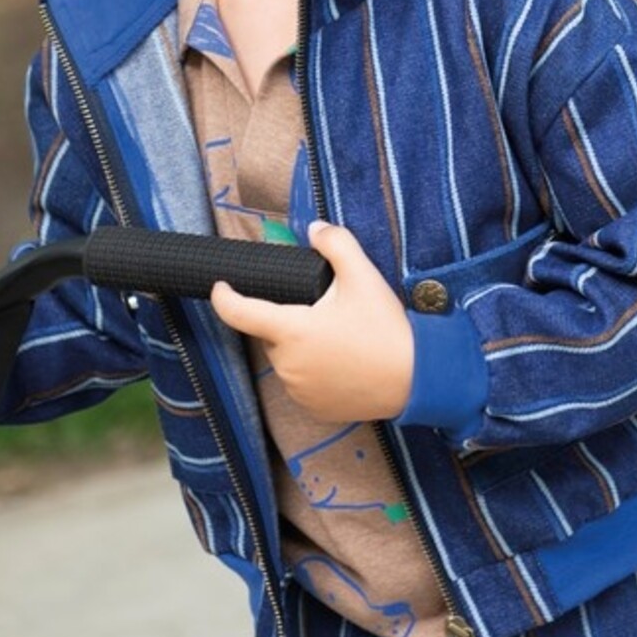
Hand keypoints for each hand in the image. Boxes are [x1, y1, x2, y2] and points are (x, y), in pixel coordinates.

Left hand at [211, 221, 413, 423]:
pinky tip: (342, 364)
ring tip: (340, 340)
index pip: (239, 313)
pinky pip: (302, 383)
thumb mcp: (364, 277)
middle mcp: (288, 364)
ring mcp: (299, 390)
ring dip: (301, 347)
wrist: (417, 378)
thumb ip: (336, 244)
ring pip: (288, 359)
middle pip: (273, 334)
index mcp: (291, 331)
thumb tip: (314, 228)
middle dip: (289, 320)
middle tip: (327, 313)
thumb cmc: (387, 329)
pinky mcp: (313, 408)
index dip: (223, 298)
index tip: (220, 287)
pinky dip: (314, 372)